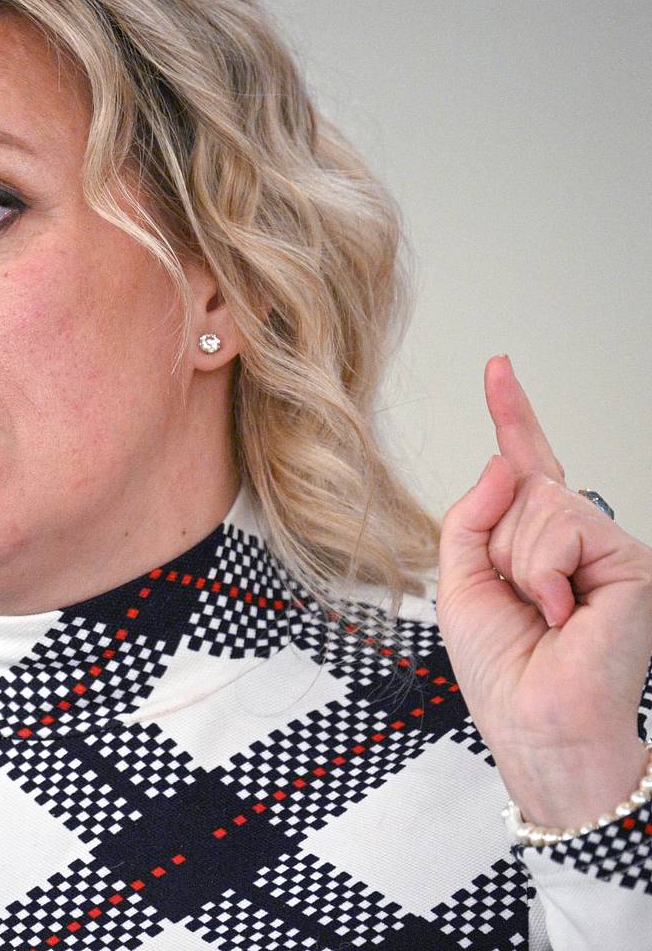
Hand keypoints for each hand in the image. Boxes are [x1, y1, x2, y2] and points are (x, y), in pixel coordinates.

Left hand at [436, 354, 651, 828]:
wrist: (536, 723)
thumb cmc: (502, 668)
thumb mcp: (460, 583)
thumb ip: (471, 517)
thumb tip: (503, 462)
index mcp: (535, 542)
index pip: (526, 466)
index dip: (513, 415)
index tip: (498, 367)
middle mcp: (576, 538)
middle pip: (520, 483)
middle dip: (498, 541)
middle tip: (520, 602)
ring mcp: (606, 546)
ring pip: (538, 501)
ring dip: (520, 562)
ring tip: (544, 610)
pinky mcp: (630, 559)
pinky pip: (560, 526)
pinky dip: (543, 571)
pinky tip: (565, 612)